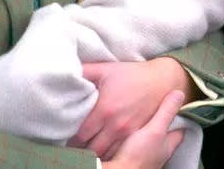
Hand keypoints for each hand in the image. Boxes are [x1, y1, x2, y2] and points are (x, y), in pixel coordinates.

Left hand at [68, 58, 192, 159]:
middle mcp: (114, 125)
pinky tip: (103, 153)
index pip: (80, 135)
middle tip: (71, 150)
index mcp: (103, 109)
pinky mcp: (137, 135)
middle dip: (81, 151)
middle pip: (91, 149)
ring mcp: (127, 132)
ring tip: (84, 153)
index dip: (69, 140)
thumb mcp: (106, 68)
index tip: (62, 140)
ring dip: (95, 155)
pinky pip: (120, 152)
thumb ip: (85, 72)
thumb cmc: (131, 74)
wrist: (161, 81)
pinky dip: (110, 154)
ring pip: (106, 154)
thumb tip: (65, 71)